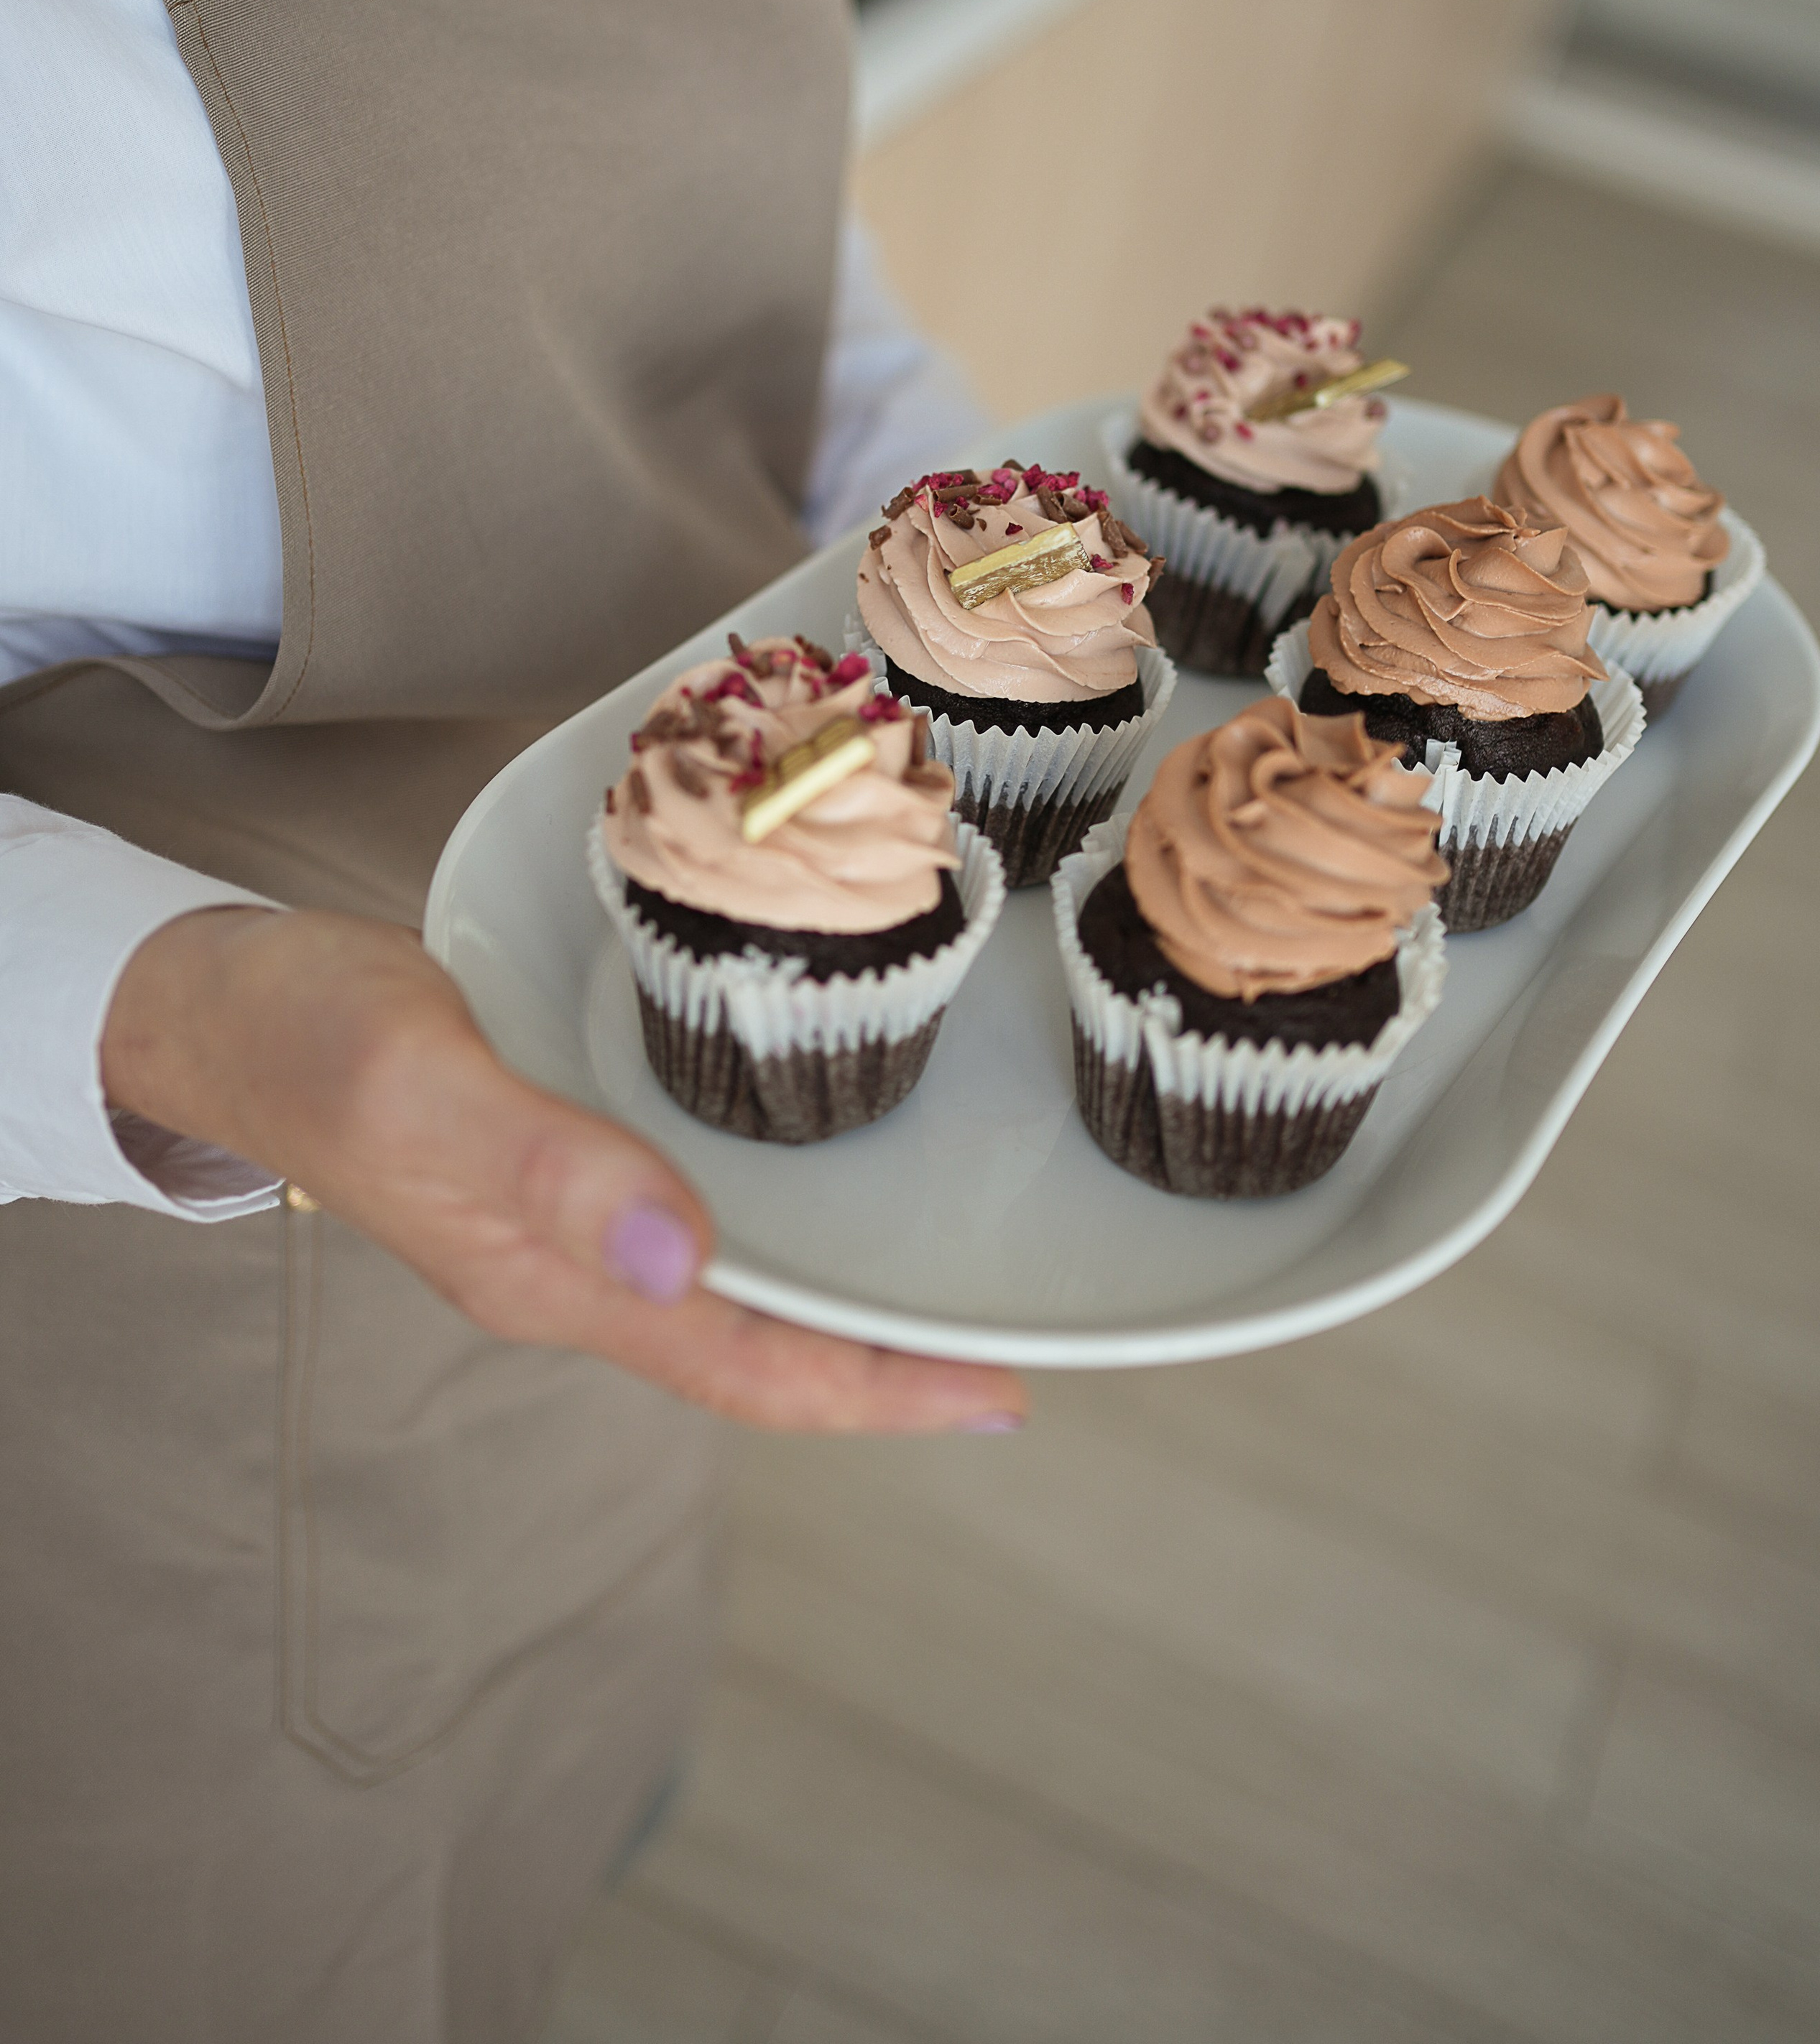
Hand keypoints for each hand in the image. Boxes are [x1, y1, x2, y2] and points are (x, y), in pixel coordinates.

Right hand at [101, 907, 1025, 1435]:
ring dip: (838, 1292)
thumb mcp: (416, 1081)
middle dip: (884, 1361)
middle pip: (757, 1349)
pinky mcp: (555, 1163)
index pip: (746, 1369)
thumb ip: (542, 1166)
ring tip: (951, 1270)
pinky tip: (818, 1163)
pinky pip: (693, 1214)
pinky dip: (774, 1210)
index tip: (998, 1397)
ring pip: (732, 1287)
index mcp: (552, 1279)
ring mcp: (562, 1227)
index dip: (877, 1394)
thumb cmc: (309, 1036)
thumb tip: (676, 1252)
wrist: (218, 1007)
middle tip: (1015, 1338)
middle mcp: (571, 1272)